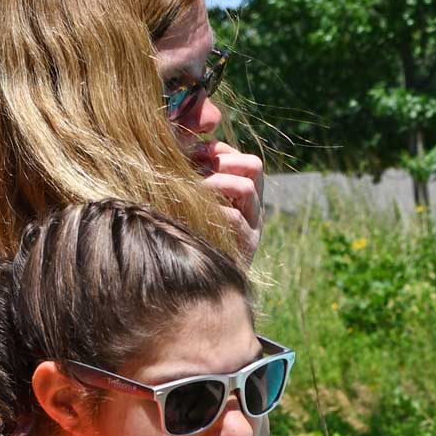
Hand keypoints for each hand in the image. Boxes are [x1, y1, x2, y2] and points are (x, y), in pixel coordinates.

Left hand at [187, 139, 262, 259]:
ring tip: (194, 188)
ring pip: (246, 187)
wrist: (202, 288)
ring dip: (216, 181)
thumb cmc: (192, 239)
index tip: (191, 154)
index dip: (217, 150)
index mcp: (246, 194)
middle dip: (222, 161)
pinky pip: (234, 218)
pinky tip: (193, 211)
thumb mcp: (196, 204)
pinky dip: (213, 209)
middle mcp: (254, 208)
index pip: (241, 157)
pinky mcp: (245, 245)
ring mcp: (252, 226)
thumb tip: (182, 147)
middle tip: (195, 168)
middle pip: (253, 166)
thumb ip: (194, 179)